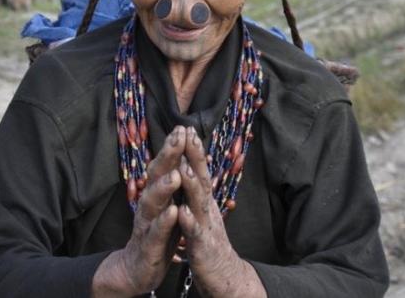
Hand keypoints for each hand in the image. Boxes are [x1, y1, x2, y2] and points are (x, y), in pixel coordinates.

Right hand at [92, 126, 186, 296]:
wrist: (136, 269)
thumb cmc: (157, 233)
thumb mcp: (167, 205)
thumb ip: (173, 183)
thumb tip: (183, 154)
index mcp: (156, 194)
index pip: (164, 167)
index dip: (172, 148)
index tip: (183, 127)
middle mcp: (148, 205)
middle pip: (156, 176)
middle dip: (167, 156)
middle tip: (177, 137)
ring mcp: (146, 225)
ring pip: (153, 203)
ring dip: (164, 188)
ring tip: (176, 175)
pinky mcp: (148, 246)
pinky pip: (156, 233)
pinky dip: (165, 222)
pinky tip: (173, 212)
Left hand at [177, 127, 266, 297]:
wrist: (224, 277)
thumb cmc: (209, 243)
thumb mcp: (203, 213)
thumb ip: (197, 192)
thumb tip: (191, 167)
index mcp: (204, 202)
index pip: (199, 171)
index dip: (193, 150)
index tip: (185, 127)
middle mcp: (207, 209)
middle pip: (202, 178)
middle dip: (194, 157)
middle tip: (187, 134)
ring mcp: (206, 227)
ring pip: (198, 202)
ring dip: (191, 184)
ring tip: (183, 166)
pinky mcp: (202, 247)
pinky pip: (193, 233)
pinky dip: (187, 221)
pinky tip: (179, 211)